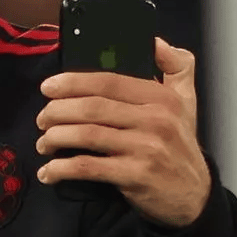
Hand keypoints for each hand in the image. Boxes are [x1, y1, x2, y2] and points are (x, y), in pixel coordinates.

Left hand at [34, 38, 209, 226]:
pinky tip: (49, 172)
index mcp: (161, 97)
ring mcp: (145, 148)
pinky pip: (88, 167)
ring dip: (55, 138)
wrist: (195, 196)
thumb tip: (154, 40)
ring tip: (43, 144)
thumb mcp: (187, 101)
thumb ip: (176, 66)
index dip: (72, 82)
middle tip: (41, 120)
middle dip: (57, 112)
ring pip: (86, 135)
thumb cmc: (180, 145)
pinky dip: (62, 169)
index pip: (108, 81)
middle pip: (92, 107)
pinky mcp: (135, 176)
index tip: (48, 87)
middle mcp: (155, 119)